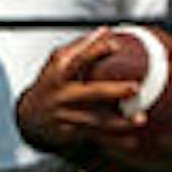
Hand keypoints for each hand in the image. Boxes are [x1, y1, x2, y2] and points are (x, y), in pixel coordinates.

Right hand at [14, 31, 144, 157]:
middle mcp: (63, 94)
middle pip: (91, 92)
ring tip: (141, 120)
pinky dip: (114, 140)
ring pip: (97, 119)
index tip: (115, 45)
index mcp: (59, 72)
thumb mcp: (58, 62)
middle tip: (135, 88)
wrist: (30, 116)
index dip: (96, 51)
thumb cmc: (51, 83)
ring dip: (119, 121)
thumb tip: (105, 31)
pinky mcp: (71, 133)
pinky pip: (96, 136)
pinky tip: (131, 141)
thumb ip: (81, 47)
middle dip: (114, 90)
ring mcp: (66, 114)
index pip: (78, 59)